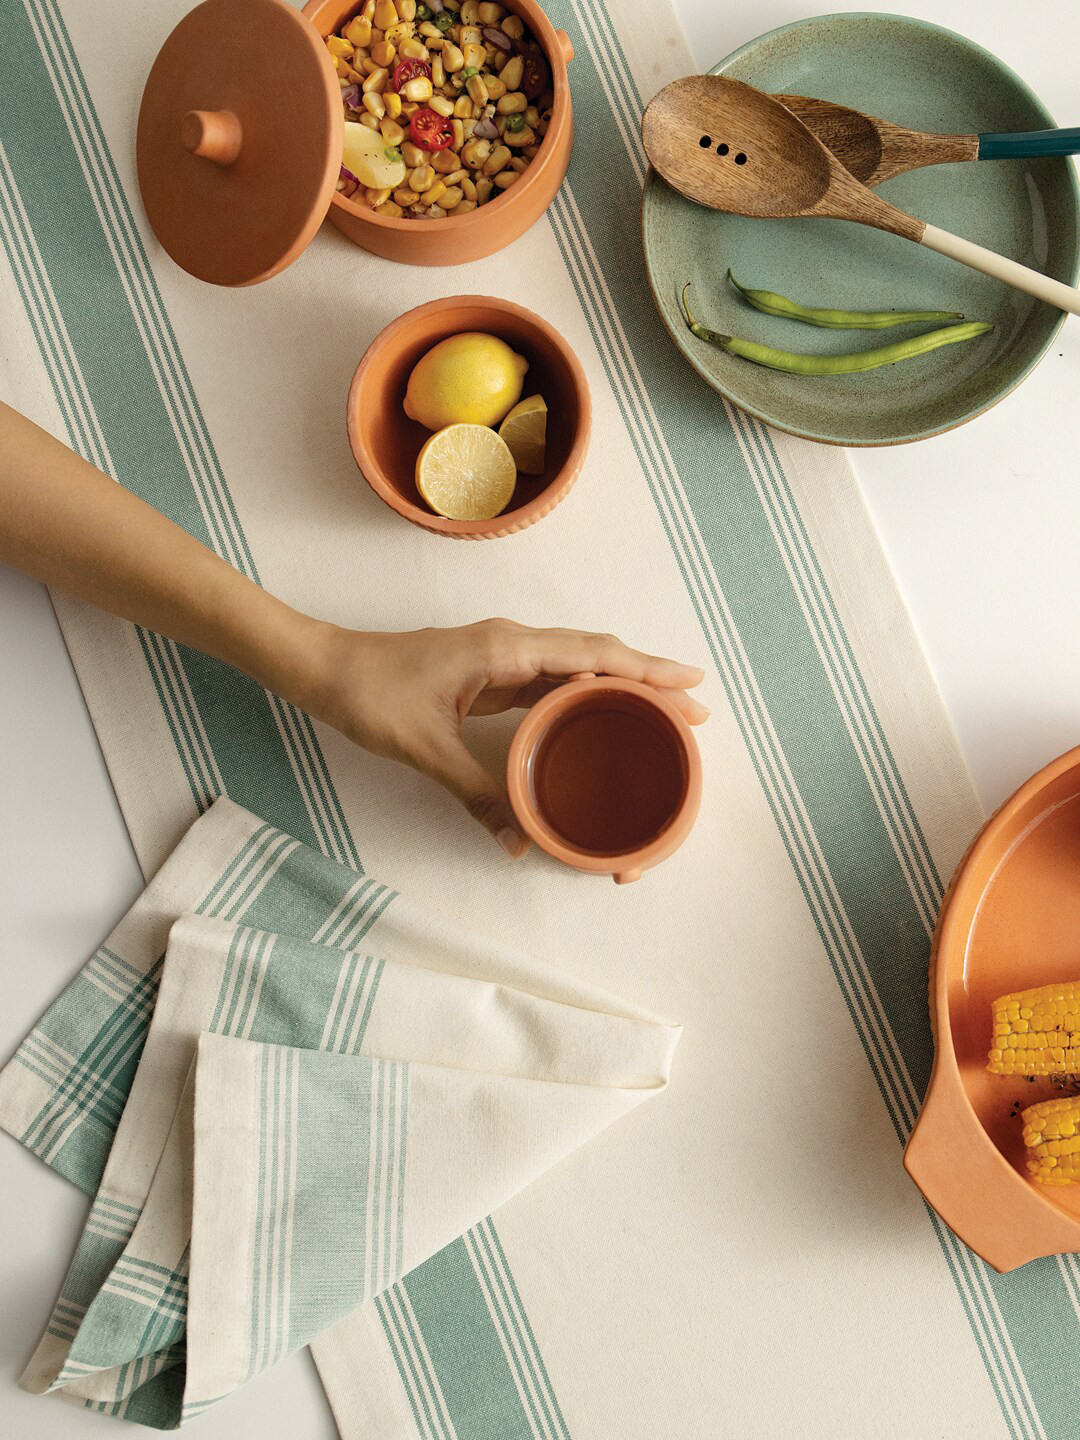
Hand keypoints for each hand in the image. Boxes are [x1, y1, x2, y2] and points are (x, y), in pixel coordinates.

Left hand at [309, 619, 708, 855]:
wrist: (328, 668)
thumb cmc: (372, 694)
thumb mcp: (427, 749)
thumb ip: (477, 794)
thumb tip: (517, 841)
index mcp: (506, 649)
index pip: (592, 655)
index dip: (645, 669)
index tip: (689, 682)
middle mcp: (512, 644)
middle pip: (597, 656)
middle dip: (649, 680)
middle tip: (695, 711)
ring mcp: (503, 656)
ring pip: (578, 665)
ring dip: (622, 686)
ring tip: (664, 714)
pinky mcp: (491, 671)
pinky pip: (552, 679)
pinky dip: (586, 694)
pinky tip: (604, 714)